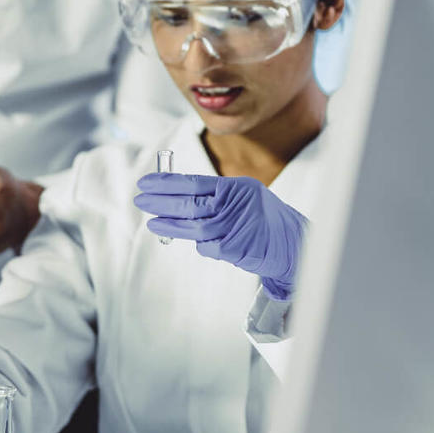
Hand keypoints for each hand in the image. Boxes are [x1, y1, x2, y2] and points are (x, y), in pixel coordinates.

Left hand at [134, 173, 306, 299]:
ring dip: (170, 225)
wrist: (292, 243)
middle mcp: (235, 205)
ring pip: (194, 227)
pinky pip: (207, 247)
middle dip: (161, 202)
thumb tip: (175, 198)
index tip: (146, 184)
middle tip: (141, 200)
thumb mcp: (242, 197)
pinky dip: (200, 244)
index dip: (167, 183)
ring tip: (152, 222)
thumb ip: (214, 197)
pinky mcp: (235, 249)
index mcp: (236, 188)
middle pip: (190, 204)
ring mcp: (236, 228)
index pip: (194, 183)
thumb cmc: (262, 219)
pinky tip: (197, 240)